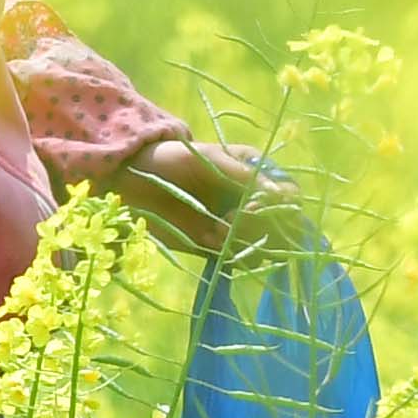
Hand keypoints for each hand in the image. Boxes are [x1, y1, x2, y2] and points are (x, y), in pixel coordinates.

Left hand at [109, 135, 289, 255]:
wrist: (129, 182)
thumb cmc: (169, 159)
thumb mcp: (207, 159)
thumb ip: (243, 175)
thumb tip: (278, 193)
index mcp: (254, 172)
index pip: (289, 193)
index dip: (279, 204)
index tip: (250, 206)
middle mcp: (252, 200)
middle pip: (283, 225)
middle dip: (261, 227)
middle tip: (229, 222)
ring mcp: (237, 226)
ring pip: (265, 246)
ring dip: (245, 243)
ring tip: (214, 233)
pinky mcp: (218, 246)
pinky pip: (241, 259)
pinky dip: (230, 255)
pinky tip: (206, 242)